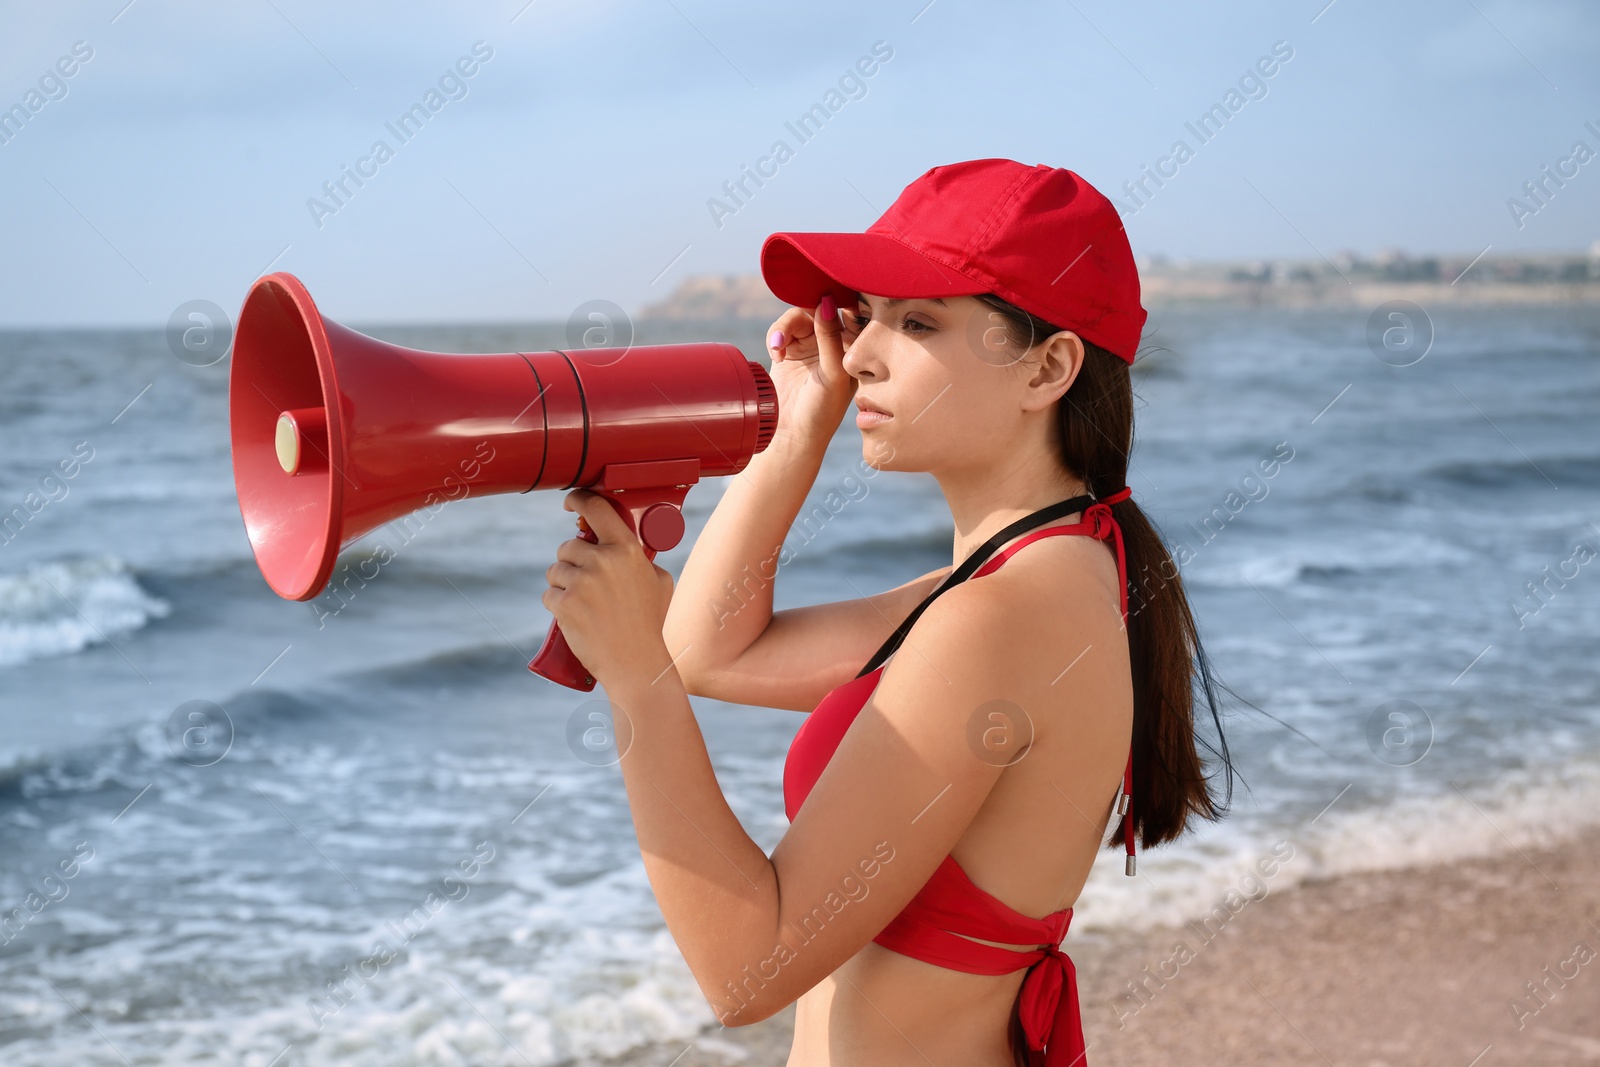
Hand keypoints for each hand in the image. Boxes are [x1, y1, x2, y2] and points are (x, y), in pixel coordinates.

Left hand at [541, 489, 677, 690]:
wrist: (637, 663)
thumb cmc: (650, 624)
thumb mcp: (659, 581)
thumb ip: (640, 559)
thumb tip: (624, 545)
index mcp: (626, 550)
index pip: (597, 509)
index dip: (579, 499)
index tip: (571, 501)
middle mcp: (603, 561)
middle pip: (569, 546)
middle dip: (573, 562)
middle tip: (588, 585)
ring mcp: (582, 583)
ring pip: (556, 570)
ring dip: (564, 584)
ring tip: (585, 604)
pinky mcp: (564, 604)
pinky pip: (550, 594)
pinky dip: (558, 605)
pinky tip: (576, 618)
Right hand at [765, 295, 857, 447]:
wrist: (793, 434)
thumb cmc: (822, 410)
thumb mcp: (832, 372)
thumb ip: (830, 337)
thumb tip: (825, 301)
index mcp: (854, 346)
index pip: (850, 312)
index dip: (839, 299)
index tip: (826, 297)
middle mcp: (834, 342)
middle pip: (819, 308)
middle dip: (805, 311)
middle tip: (795, 322)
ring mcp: (810, 345)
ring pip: (797, 316)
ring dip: (785, 327)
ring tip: (778, 347)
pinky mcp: (789, 349)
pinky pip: (781, 329)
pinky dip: (776, 336)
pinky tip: (777, 353)